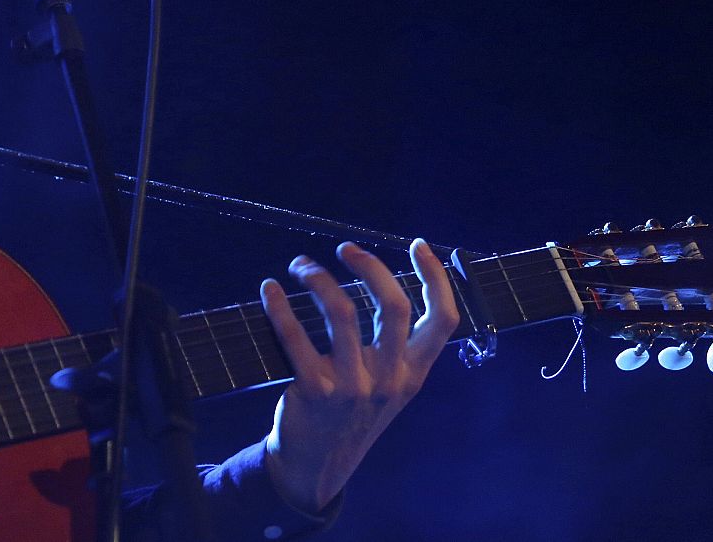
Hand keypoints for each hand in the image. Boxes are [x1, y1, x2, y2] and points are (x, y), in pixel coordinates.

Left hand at [259, 238, 458, 512]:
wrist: (315, 467)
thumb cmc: (350, 414)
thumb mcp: (387, 387)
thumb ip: (395, 348)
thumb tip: (382, 283)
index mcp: (413, 374)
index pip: (442, 321)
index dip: (435, 278)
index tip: (418, 245)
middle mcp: (388, 379)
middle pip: (393, 306)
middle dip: (370, 266)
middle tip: (345, 249)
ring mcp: (353, 387)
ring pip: (342, 312)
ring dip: (317, 278)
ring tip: (299, 265)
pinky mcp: (315, 391)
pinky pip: (295, 337)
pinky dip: (280, 306)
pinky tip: (269, 289)